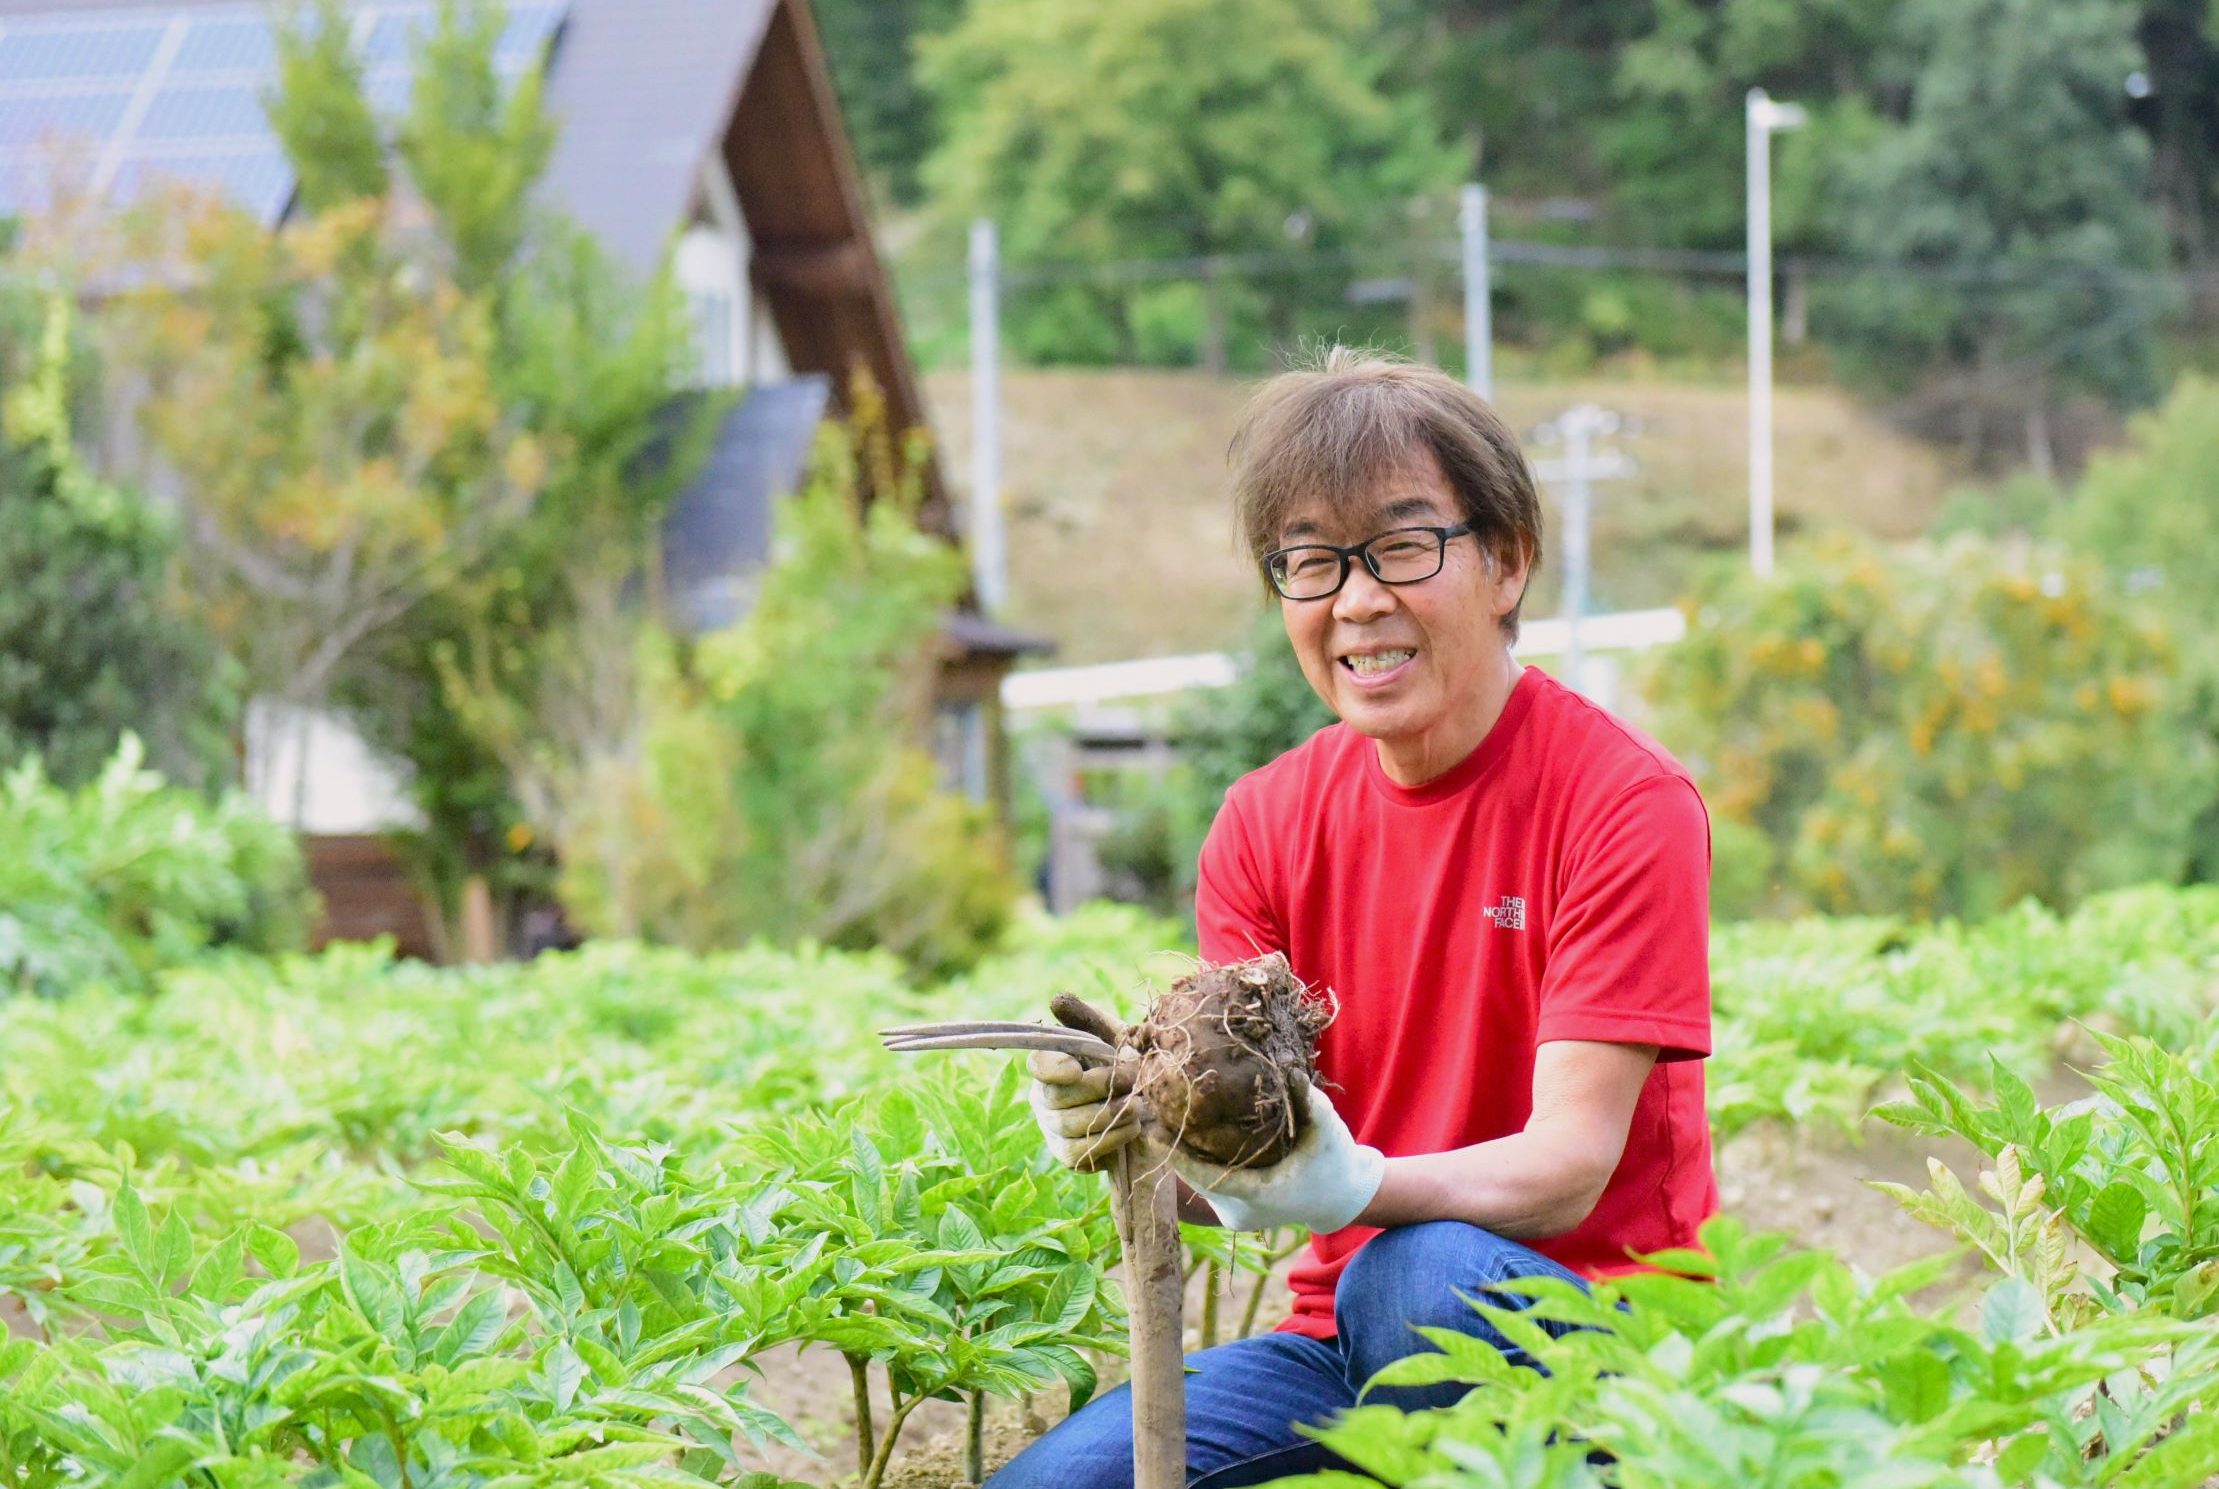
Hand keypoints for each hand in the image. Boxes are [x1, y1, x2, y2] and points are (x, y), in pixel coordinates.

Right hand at [1027, 1049, 1142, 1171]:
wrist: (1117, 1107)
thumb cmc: (1110, 1068)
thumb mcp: (1108, 1047)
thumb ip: (1112, 1043)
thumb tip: (1130, 1054)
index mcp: (1047, 1065)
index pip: (1039, 1064)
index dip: (1055, 1068)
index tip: (1077, 1070)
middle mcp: (1041, 1098)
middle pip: (1058, 1097)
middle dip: (1099, 1089)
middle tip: (1131, 1084)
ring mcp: (1050, 1128)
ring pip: (1069, 1127)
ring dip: (1109, 1116)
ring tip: (1136, 1107)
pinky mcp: (1066, 1153)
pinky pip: (1081, 1153)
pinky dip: (1109, 1140)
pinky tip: (1130, 1128)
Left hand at [1170, 1084, 1384, 1233]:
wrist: (1341, 1197)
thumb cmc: (1334, 1161)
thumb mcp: (1327, 1130)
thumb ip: (1310, 1101)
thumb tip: (1288, 1067)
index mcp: (1260, 1196)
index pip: (1207, 1178)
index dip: (1178, 1157)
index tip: (1155, 1134)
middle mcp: (1241, 1212)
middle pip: (1195, 1180)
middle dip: (1174, 1149)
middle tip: (1151, 1116)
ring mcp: (1235, 1217)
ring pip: (1198, 1184)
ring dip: (1182, 1155)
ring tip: (1160, 1121)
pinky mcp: (1233, 1214)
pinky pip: (1207, 1185)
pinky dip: (1196, 1162)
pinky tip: (1183, 1135)